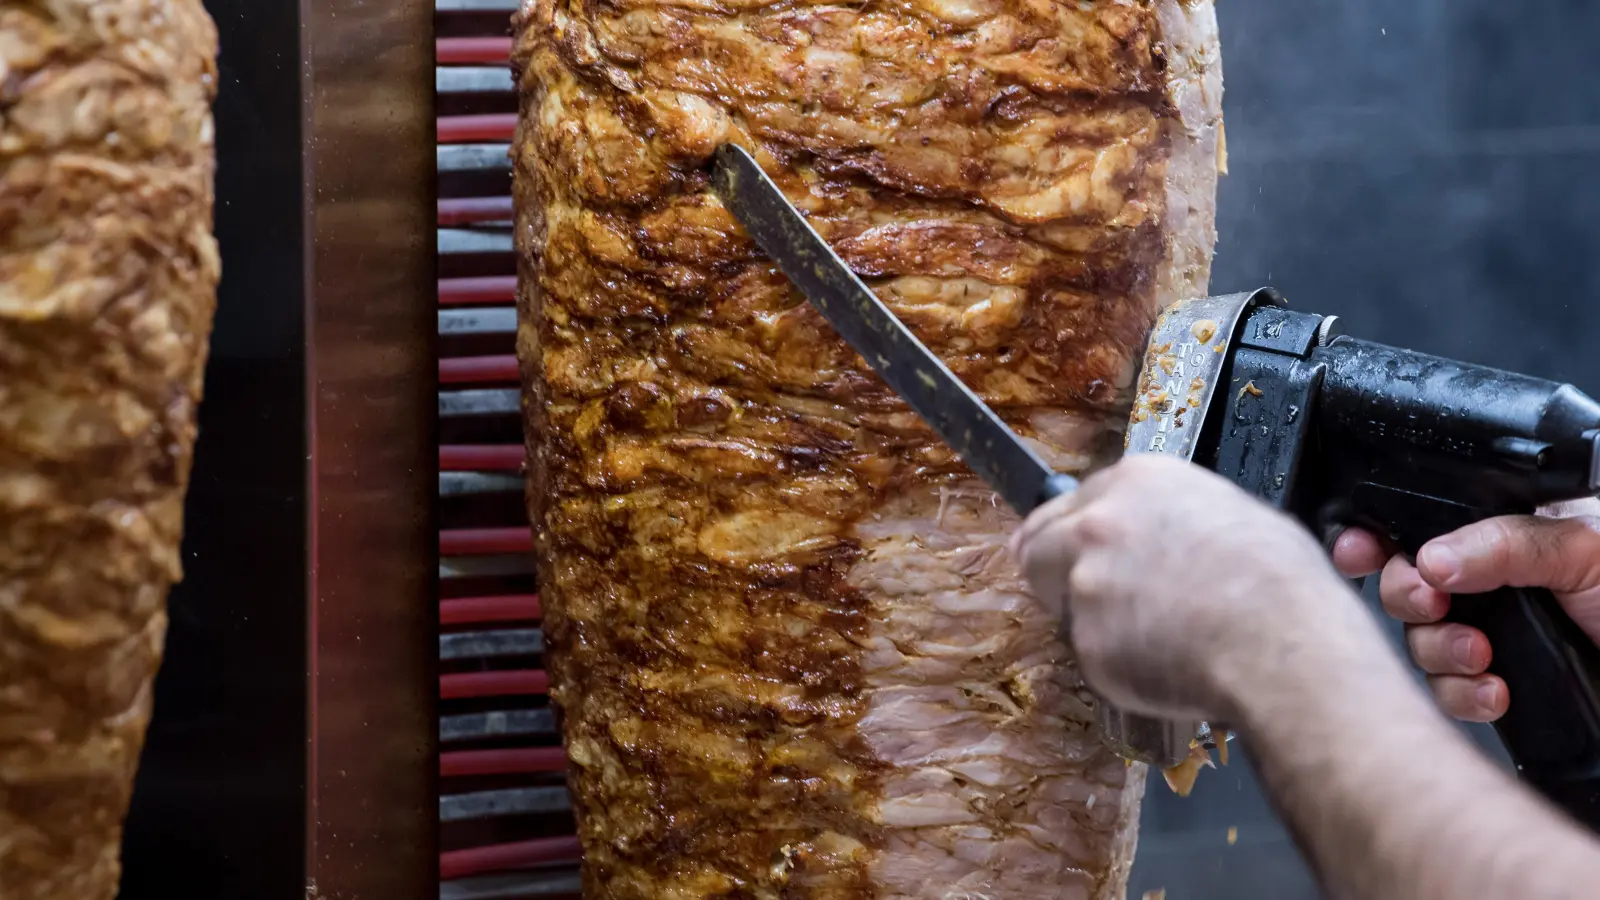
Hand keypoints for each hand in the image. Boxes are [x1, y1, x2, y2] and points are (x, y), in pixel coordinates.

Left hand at [1012, 455, 1365, 722]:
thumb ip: (1172, 517)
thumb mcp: (1233, 514)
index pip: (1071, 503)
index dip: (1075, 533)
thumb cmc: (1280, 581)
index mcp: (1137, 481)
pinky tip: (1165, 665)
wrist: (1282, 644)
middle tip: (1082, 598)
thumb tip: (1168, 536)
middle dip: (1053, 571)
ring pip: (1065, 606)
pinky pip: (1093, 656)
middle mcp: (1098, 524)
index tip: (1076, 551)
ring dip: (1093, 622)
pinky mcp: (1087, 641)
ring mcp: (1086, 583)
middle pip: (1037, 545)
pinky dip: (1118, 666)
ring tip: (1154, 637)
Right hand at [1332, 500, 1599, 721]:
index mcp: (1506, 531)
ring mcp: (1495, 634)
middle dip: (1409, 596)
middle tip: (1433, 602)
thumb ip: (1505, 543)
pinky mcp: (1500, 684)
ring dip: (1440, 651)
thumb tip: (1429, 555)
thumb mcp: (1584, 547)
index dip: (1380, 534)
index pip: (1422, 523)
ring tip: (1479, 657)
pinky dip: (1464, 695)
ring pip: (1421, 642)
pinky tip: (1495, 692)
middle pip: (1407, 583)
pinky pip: (1449, 692)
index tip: (1361, 549)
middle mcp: (1492, 581)